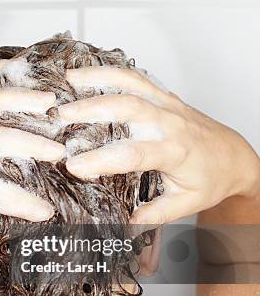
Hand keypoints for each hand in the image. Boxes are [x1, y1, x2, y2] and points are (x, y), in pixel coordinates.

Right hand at [59, 66, 259, 224]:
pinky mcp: (165, 97)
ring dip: (99, 79)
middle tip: (62, 115)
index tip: (74, 167)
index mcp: (175, 151)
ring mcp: (168, 105)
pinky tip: (89, 73)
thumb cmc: (211, 179)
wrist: (234, 156)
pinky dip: (112, 71)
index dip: (101, 160)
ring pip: (132, 83)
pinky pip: (138, 77)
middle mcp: (171, 123)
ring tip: (69, 81)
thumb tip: (127, 225)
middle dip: (93, 109)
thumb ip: (156, 214)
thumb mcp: (187, 203)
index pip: (133, 154)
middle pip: (129, 107)